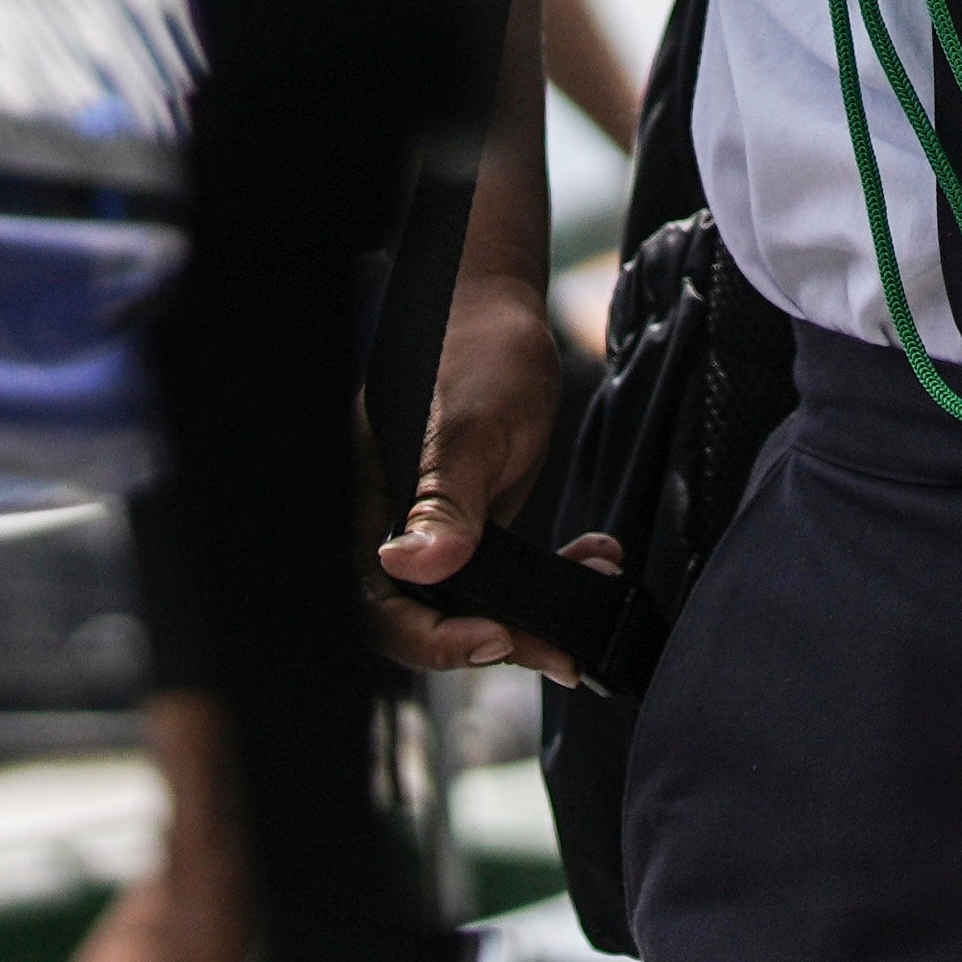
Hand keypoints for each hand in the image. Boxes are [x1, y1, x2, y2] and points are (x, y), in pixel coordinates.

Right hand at [373, 274, 594, 675]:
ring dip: (536, 613)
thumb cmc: (472, 353)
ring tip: (593, 586)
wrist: (503, 314)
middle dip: (497, 638)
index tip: (496, 637)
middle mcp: (394, 529)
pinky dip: (550, 580)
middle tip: (562, 647)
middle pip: (427, 619)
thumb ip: (445, 501)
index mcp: (368, 510)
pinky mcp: (473, 525)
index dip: (431, 639)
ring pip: (473, 604)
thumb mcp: (465, 429)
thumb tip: (412, 564)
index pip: (379, 608)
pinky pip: (503, 576)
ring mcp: (435, 530)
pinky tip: (593, 559)